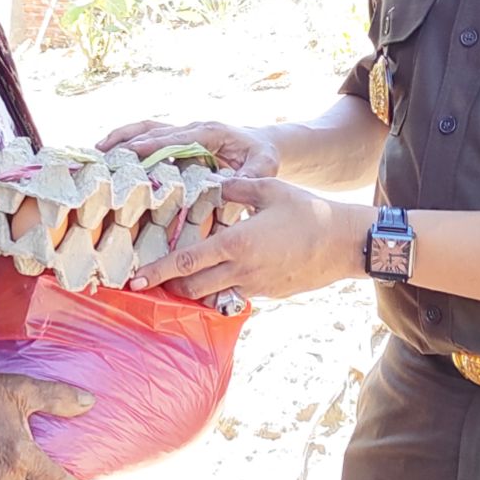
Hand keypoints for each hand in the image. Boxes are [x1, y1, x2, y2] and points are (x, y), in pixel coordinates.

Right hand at [96, 120, 279, 177]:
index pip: (177, 137)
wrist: (261, 145)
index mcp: (210, 132)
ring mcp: (183, 133)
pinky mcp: (177, 141)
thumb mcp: (264, 166)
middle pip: (155, 131)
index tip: (132, 152)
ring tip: (99, 149)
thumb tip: (226, 187)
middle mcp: (192, 129)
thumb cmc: (262, 155)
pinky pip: (150, 136)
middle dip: (129, 140)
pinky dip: (130, 140)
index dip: (154, 145)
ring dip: (123, 136)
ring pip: (147, 128)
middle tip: (104, 154)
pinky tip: (111, 152)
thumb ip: (249, 176)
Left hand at [130, 178, 374, 300]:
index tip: (135, 280)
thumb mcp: (268, 188)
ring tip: (185, 277)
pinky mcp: (268, 293)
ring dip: (195, 290)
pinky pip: (235, 294)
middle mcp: (240, 270)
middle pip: (192, 288)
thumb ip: (235, 187)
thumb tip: (212, 183)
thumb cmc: (307, 211)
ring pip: (212, 295)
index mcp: (235, 244)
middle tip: (154, 278)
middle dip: (170, 286)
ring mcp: (254, 286)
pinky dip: (222, 288)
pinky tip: (224, 273)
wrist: (344, 244)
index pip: (185, 262)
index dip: (156, 273)